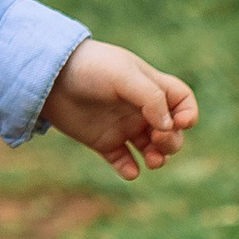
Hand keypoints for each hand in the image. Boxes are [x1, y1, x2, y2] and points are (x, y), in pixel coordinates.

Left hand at [41, 38, 197, 180]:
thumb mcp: (124, 75)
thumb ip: (150, 98)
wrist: (50, 77)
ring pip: (152, 150)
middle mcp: (140, 109)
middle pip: (172, 132)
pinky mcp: (103, 142)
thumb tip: (169, 126)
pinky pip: (124, 162)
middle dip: (172, 141)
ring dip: (158, 159)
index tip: (179, 121)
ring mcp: (122, 126)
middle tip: (156, 139)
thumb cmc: (91, 68)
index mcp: (151, 87)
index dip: (188, 114)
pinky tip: (129, 170)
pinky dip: (130, 170)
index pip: (183, 102)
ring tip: (151, 161)